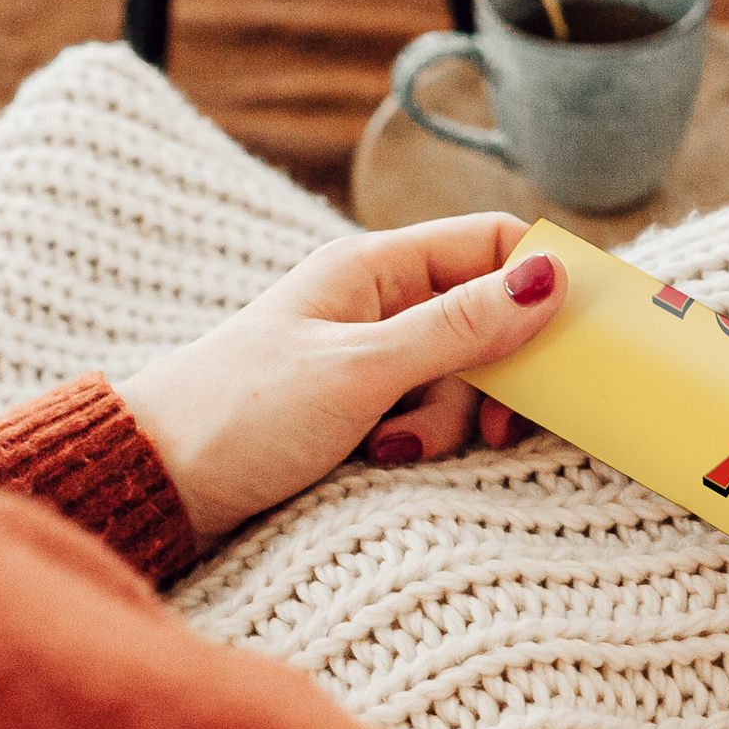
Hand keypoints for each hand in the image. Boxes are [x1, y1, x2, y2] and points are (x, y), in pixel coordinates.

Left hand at [115, 213, 563, 547]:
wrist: (152, 485)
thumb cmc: (239, 414)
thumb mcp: (361, 371)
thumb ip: (460, 328)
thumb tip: (549, 280)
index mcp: (373, 266)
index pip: (490, 243)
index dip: (540, 281)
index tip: (577, 337)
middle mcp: (377, 301)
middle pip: (486, 319)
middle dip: (495, 377)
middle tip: (495, 429)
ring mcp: (368, 355)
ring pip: (461, 376)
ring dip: (447, 420)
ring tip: (395, 450)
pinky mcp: (358, 408)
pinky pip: (425, 413)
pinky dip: (418, 440)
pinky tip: (381, 460)